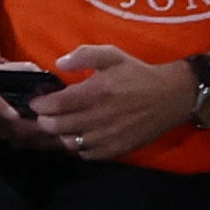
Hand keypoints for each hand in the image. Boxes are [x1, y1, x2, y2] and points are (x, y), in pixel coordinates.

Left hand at [24, 43, 204, 159]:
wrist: (171, 96)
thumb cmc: (138, 74)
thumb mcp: (112, 55)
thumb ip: (84, 55)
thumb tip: (59, 64)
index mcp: (96, 92)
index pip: (55, 104)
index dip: (40, 105)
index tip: (38, 103)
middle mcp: (99, 116)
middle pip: (57, 126)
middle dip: (45, 121)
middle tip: (46, 115)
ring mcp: (108, 136)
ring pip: (69, 142)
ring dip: (61, 135)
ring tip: (64, 126)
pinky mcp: (117, 148)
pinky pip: (87, 154)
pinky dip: (79, 147)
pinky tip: (82, 136)